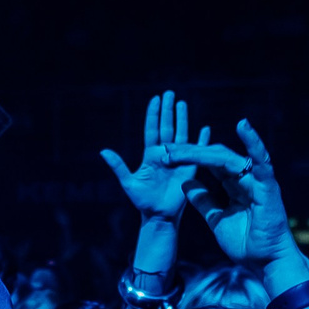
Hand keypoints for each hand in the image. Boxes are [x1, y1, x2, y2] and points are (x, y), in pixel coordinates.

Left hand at [100, 91, 202, 223]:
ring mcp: (178, 160)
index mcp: (151, 155)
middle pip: (167, 127)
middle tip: (170, 93)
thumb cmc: (142, 200)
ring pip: (182, 135)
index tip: (155, 98)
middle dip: (168, 110)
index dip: (153, 114)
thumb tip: (103, 151)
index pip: (152, 129)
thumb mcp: (128, 182)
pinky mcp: (190, 168)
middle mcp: (165, 154)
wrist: (159, 215)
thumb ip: (118, 166)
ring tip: (182, 103)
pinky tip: (204, 129)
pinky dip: (201, 140)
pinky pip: (197, 151)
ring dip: (183, 119)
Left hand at [167, 119, 295, 272]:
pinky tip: (243, 126)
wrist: (265, 262)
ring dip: (204, 152)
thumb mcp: (216, 219)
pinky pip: (262, 161)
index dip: (188, 158)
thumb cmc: (246, 243)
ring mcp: (257, 181)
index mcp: (234, 186)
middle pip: (215, 157)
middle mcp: (245, 179)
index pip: (209, 164)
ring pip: (229, 158)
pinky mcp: (268, 186)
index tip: (166, 156)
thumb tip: (186, 184)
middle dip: (190, 153)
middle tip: (167, 151)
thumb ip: (204, 201)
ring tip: (183, 149)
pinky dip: (254, 142)